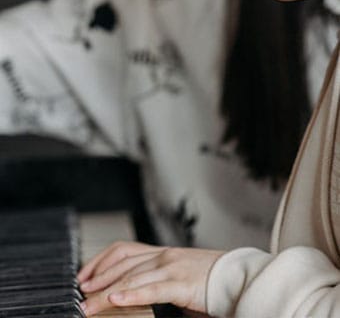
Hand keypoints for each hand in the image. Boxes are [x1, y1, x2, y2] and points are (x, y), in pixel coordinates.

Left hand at [77, 241, 223, 316]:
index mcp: (162, 253)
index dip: (101, 261)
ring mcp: (172, 267)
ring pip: (132, 276)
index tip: (85, 275)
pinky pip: (152, 289)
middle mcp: (164, 256)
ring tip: (89, 304)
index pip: (123, 250)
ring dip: (106, 291)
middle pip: (123, 263)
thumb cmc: (211, 281)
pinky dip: (131, 294)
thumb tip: (134, 294)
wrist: (239, 277)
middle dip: (98, 277)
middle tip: (80, 291)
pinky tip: (115, 300)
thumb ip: (157, 282)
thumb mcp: (178, 277)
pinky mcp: (182, 283)